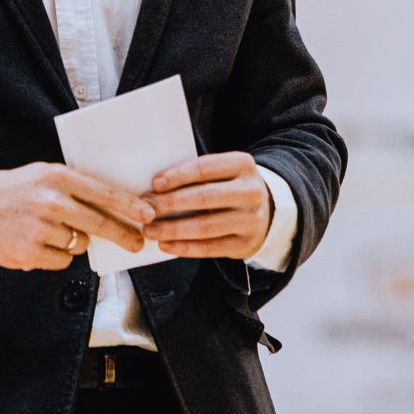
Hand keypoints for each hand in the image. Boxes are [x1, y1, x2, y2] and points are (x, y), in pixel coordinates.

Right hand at [0, 163, 153, 271]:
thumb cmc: (18, 189)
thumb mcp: (47, 174)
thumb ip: (77, 188)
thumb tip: (116, 208)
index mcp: (58, 177)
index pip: (104, 193)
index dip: (129, 206)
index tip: (148, 215)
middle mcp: (50, 202)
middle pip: (99, 224)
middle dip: (123, 235)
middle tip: (136, 242)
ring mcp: (39, 229)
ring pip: (80, 244)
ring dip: (76, 240)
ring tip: (53, 228)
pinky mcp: (29, 253)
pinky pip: (62, 260)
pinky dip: (58, 254)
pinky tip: (40, 241)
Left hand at [141, 152, 272, 259]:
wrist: (266, 210)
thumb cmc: (230, 187)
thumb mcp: (223, 171)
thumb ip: (197, 175)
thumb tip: (156, 187)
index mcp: (243, 165)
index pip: (204, 168)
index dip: (178, 176)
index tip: (154, 184)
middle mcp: (251, 191)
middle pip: (204, 197)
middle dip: (170, 204)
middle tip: (146, 209)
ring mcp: (251, 219)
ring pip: (205, 226)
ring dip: (172, 229)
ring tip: (150, 231)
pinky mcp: (246, 244)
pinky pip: (210, 248)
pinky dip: (184, 248)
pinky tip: (166, 245)